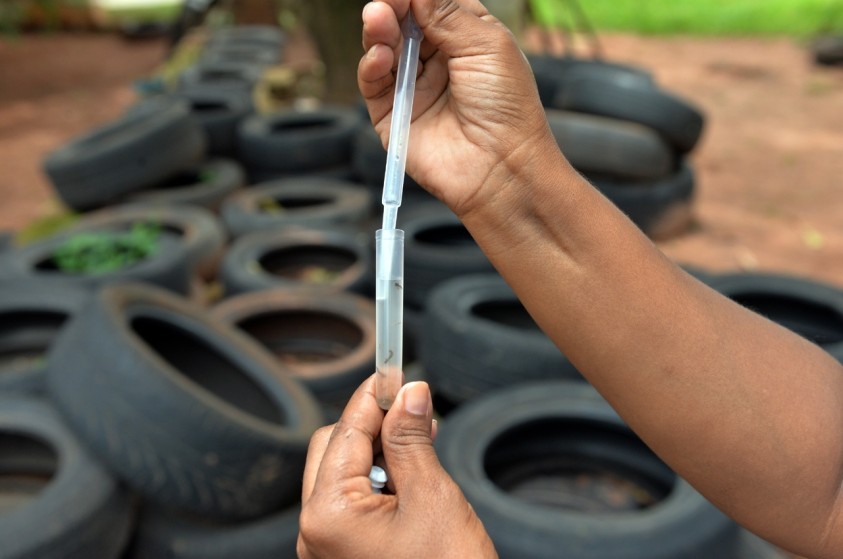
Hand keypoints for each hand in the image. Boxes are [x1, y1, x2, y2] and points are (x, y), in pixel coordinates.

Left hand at [297, 377, 496, 558]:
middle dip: (372, 424)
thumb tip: (409, 393)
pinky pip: (350, 501)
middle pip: (332, 447)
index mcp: (327, 515)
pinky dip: (377, 479)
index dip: (374, 395)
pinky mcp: (343, 556)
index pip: (345, 431)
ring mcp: (325, 548)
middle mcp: (314, 532)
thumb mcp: (432, 498)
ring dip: (377, 450)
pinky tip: (410, 472)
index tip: (396, 370)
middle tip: (415, 410)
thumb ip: (411, 440)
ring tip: (420, 441)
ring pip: (340, 472)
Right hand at [359, 0, 559, 216]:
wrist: (501, 167)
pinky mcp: (393, 116)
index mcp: (467, 38)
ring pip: (385, 47)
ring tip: (377, 19)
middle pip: (404, 21)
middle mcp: (439, 61)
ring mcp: (414, 87)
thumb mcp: (486, 45)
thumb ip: (447, 12)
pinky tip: (380, 56)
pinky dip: (371, 65)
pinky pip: (373, 83)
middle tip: (385, 2)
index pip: (432, 3)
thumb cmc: (507, 106)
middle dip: (392, 7)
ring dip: (378, 30)